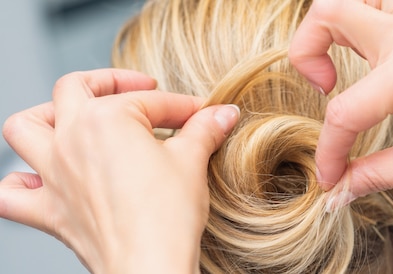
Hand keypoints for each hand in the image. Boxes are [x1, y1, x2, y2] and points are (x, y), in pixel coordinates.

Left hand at [0, 69, 239, 272]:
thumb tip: (224, 113)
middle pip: (74, 88)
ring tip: (72, 119)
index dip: (182, 106)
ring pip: (24, 128)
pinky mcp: (48, 211)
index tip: (201, 115)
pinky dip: (19, 184)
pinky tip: (40, 180)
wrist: (150, 265)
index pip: (151, 101)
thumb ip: (204, 130)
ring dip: (44, 117)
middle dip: (108, 82)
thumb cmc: (168, 216)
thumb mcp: (192, 161)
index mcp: (106, 119)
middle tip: (137, 91)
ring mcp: (53, 174)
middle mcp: (70, 140)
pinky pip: (10, 195)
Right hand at [289, 0, 392, 199]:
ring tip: (338, 62)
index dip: (330, 151)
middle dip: (305, 53)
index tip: (332, 177)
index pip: (345, 112)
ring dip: (331, 23)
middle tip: (324, 89)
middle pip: (330, 13)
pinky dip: (360, 13)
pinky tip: (365, 46)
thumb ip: (376, 175)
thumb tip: (337, 191)